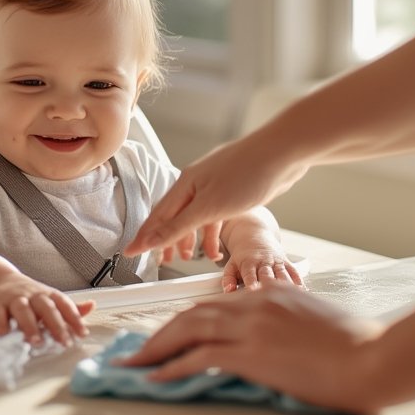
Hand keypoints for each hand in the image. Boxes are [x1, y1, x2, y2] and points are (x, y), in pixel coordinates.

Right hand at [0, 273, 94, 345]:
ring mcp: (13, 298)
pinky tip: (5, 335)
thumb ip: (68, 307)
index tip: (83, 333)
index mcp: (47, 294)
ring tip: (35, 342)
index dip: (74, 318)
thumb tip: (92, 306)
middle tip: (64, 342)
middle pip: (45, 307)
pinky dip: (1, 323)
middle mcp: (32, 294)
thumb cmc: (27, 295)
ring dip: (30, 325)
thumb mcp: (48, 298)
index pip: (63, 304)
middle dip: (55, 324)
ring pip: (23, 309)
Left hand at [116, 286, 383, 412]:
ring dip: (155, 348)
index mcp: (267, 294)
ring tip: (135, 365)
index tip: (167, 335)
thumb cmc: (351, 346)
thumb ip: (281, 322)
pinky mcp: (252, 353)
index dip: (184, 321)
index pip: (212, 304)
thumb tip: (263, 339)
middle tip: (137, 351)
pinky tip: (156, 377)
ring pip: (188, 330)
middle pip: (192, 314)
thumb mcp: (310, 321)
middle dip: (160, 333)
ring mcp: (250, 327)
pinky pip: (200, 357)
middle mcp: (253, 304)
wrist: (370, 358)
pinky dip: (173, 367)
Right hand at [124, 129, 307, 256]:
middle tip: (159, 260)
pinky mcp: (233, 190)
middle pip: (173, 217)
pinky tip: (217, 247)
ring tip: (186, 257)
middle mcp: (196, 184)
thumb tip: (148, 241)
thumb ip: (178, 227)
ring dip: (189, 238)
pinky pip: (214, 215)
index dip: (144, 237)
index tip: (131, 252)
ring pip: (195, 217)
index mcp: (185, 185)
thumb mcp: (208, 208)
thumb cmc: (248, 172)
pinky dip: (212, 233)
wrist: (283, 153)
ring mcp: (215, 186)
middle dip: (164, 240)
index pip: (157, 217)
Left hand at [219, 211, 302, 291]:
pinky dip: (298, 282)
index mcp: (249, 262)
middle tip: (271, 300)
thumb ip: (228, 279)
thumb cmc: (242, 255)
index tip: (253, 293)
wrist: (254, 235)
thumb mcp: (231, 264)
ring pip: (283, 275)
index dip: (252, 284)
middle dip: (269, 287)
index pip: (250, 275)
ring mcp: (276, 262)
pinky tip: (301, 293)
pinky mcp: (287, 262)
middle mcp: (264, 261)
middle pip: (268, 276)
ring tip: (289, 299)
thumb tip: (228, 291)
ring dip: (286, 287)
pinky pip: (294, 272)